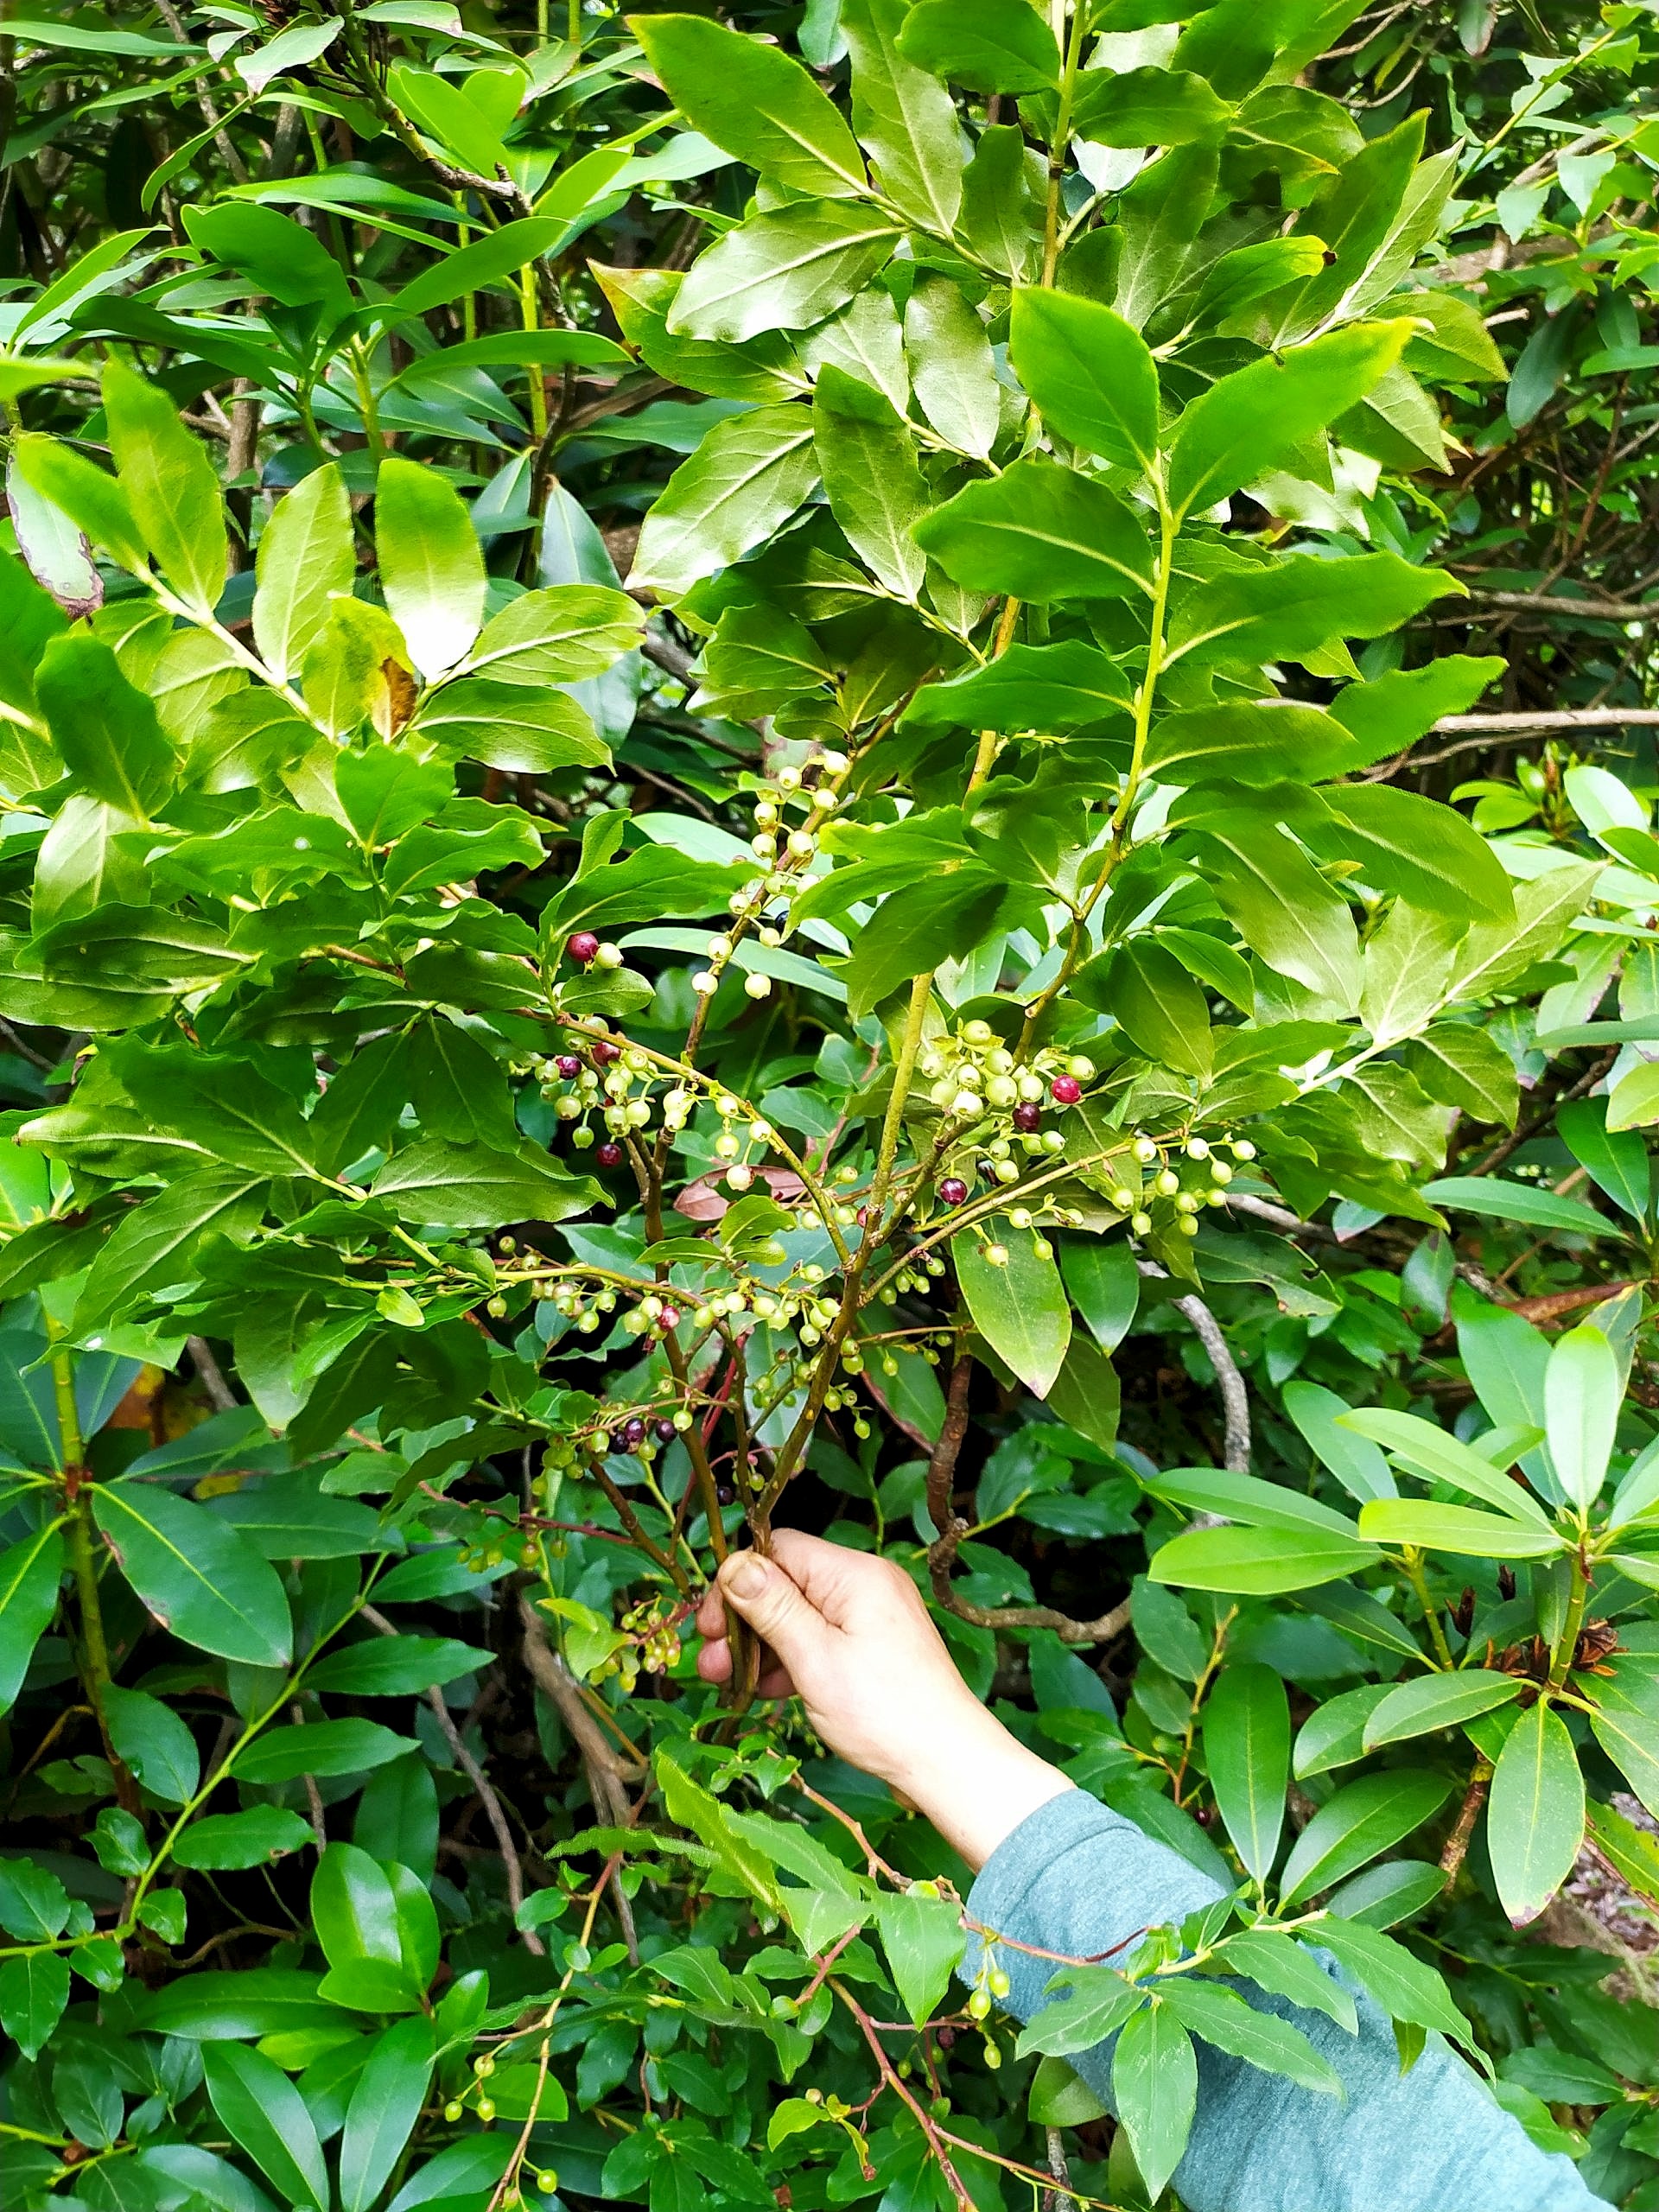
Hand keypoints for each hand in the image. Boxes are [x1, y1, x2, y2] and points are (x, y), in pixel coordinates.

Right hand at [695, 1531, 1070, 1869]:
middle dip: (744, 1621)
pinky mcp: (875, 1647)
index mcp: (855, 1574)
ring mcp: (873, 1616)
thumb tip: (734, 1565)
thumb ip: (772, 1609)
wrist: (948, 1763)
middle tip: (710, 1663)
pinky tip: (767, 1690)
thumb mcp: (815, 1659)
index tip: (709, 1625)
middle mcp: (866, 1584)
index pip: (780, 1550)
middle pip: (787, 1584)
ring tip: (729, 1682)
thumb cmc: (884, 1713)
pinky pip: (822, 1639)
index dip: (737, 1581)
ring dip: (762, 1646)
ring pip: (801, 1616)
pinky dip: (792, 1660)